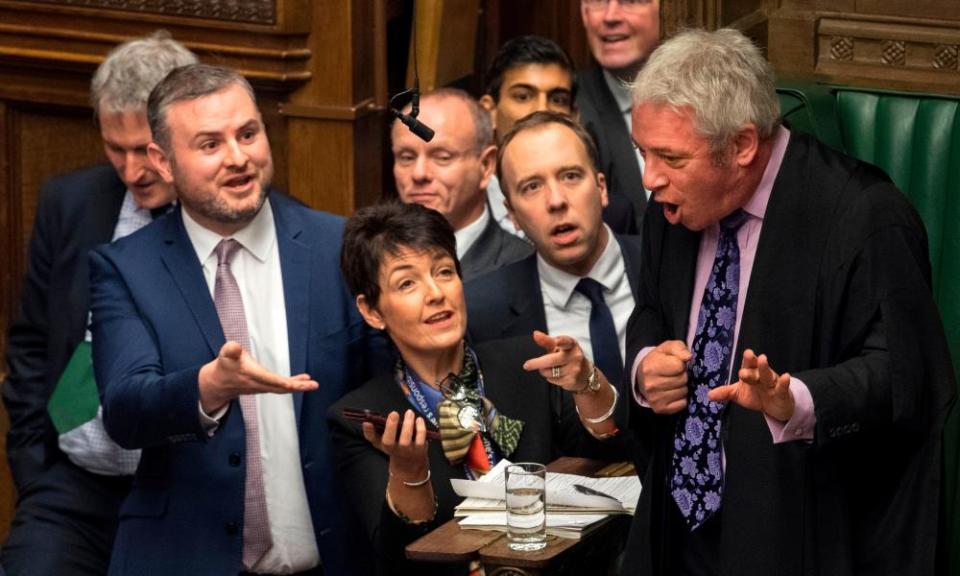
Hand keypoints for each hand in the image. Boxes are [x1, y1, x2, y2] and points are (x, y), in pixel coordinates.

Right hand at [198, 341, 317, 412]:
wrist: (220, 383)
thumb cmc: (225, 366)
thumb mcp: (225, 355)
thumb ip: (230, 350)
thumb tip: (234, 346)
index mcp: (250, 375)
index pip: (266, 379)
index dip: (278, 381)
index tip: (290, 383)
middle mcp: (258, 384)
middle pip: (280, 387)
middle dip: (297, 387)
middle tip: (313, 385)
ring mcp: (263, 387)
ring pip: (283, 389)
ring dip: (299, 387)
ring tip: (313, 384)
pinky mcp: (266, 387)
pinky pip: (282, 387)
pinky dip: (294, 384)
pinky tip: (304, 379)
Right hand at [363, 409, 429, 484]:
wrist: (410, 467)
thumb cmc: (394, 450)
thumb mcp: (382, 444)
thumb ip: (372, 433)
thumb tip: (365, 423)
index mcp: (385, 446)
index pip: (374, 440)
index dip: (369, 432)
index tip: (367, 422)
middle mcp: (394, 450)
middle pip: (389, 441)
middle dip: (390, 426)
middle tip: (394, 413)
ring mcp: (407, 450)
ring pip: (406, 438)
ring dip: (407, 424)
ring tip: (409, 413)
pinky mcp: (420, 449)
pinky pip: (420, 437)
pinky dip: (420, 427)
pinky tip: (419, 419)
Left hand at [522, 330, 591, 392]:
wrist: (585, 373)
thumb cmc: (567, 355)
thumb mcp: (560, 346)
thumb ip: (547, 341)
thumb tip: (535, 334)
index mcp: (571, 345)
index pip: (565, 342)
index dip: (559, 341)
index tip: (552, 340)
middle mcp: (575, 356)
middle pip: (552, 360)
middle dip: (537, 363)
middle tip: (526, 365)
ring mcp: (574, 369)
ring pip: (550, 372)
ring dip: (544, 371)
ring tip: (550, 368)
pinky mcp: (572, 380)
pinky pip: (553, 380)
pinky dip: (550, 378)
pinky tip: (557, 375)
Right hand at [638, 340, 690, 413]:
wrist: (642, 377)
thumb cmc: (658, 360)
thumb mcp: (667, 348)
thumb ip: (678, 348)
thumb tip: (688, 357)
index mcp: (651, 367)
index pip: (679, 366)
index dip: (681, 364)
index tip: (675, 364)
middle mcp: (650, 384)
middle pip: (683, 379)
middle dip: (682, 375)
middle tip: (674, 374)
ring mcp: (654, 398)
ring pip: (684, 392)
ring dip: (682, 387)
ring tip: (673, 383)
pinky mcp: (660, 408)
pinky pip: (682, 404)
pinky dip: (681, 399)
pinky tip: (673, 393)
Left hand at [709, 349, 793, 421]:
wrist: (774, 407)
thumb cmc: (755, 396)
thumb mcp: (739, 394)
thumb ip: (725, 393)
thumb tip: (709, 395)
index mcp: (751, 374)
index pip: (748, 365)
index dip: (748, 359)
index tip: (747, 352)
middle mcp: (762, 376)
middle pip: (756, 369)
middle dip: (752, 363)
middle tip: (749, 355)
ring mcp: (772, 384)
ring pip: (768, 375)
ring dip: (765, 368)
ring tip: (763, 359)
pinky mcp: (782, 393)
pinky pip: (782, 387)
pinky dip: (784, 382)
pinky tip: (786, 376)